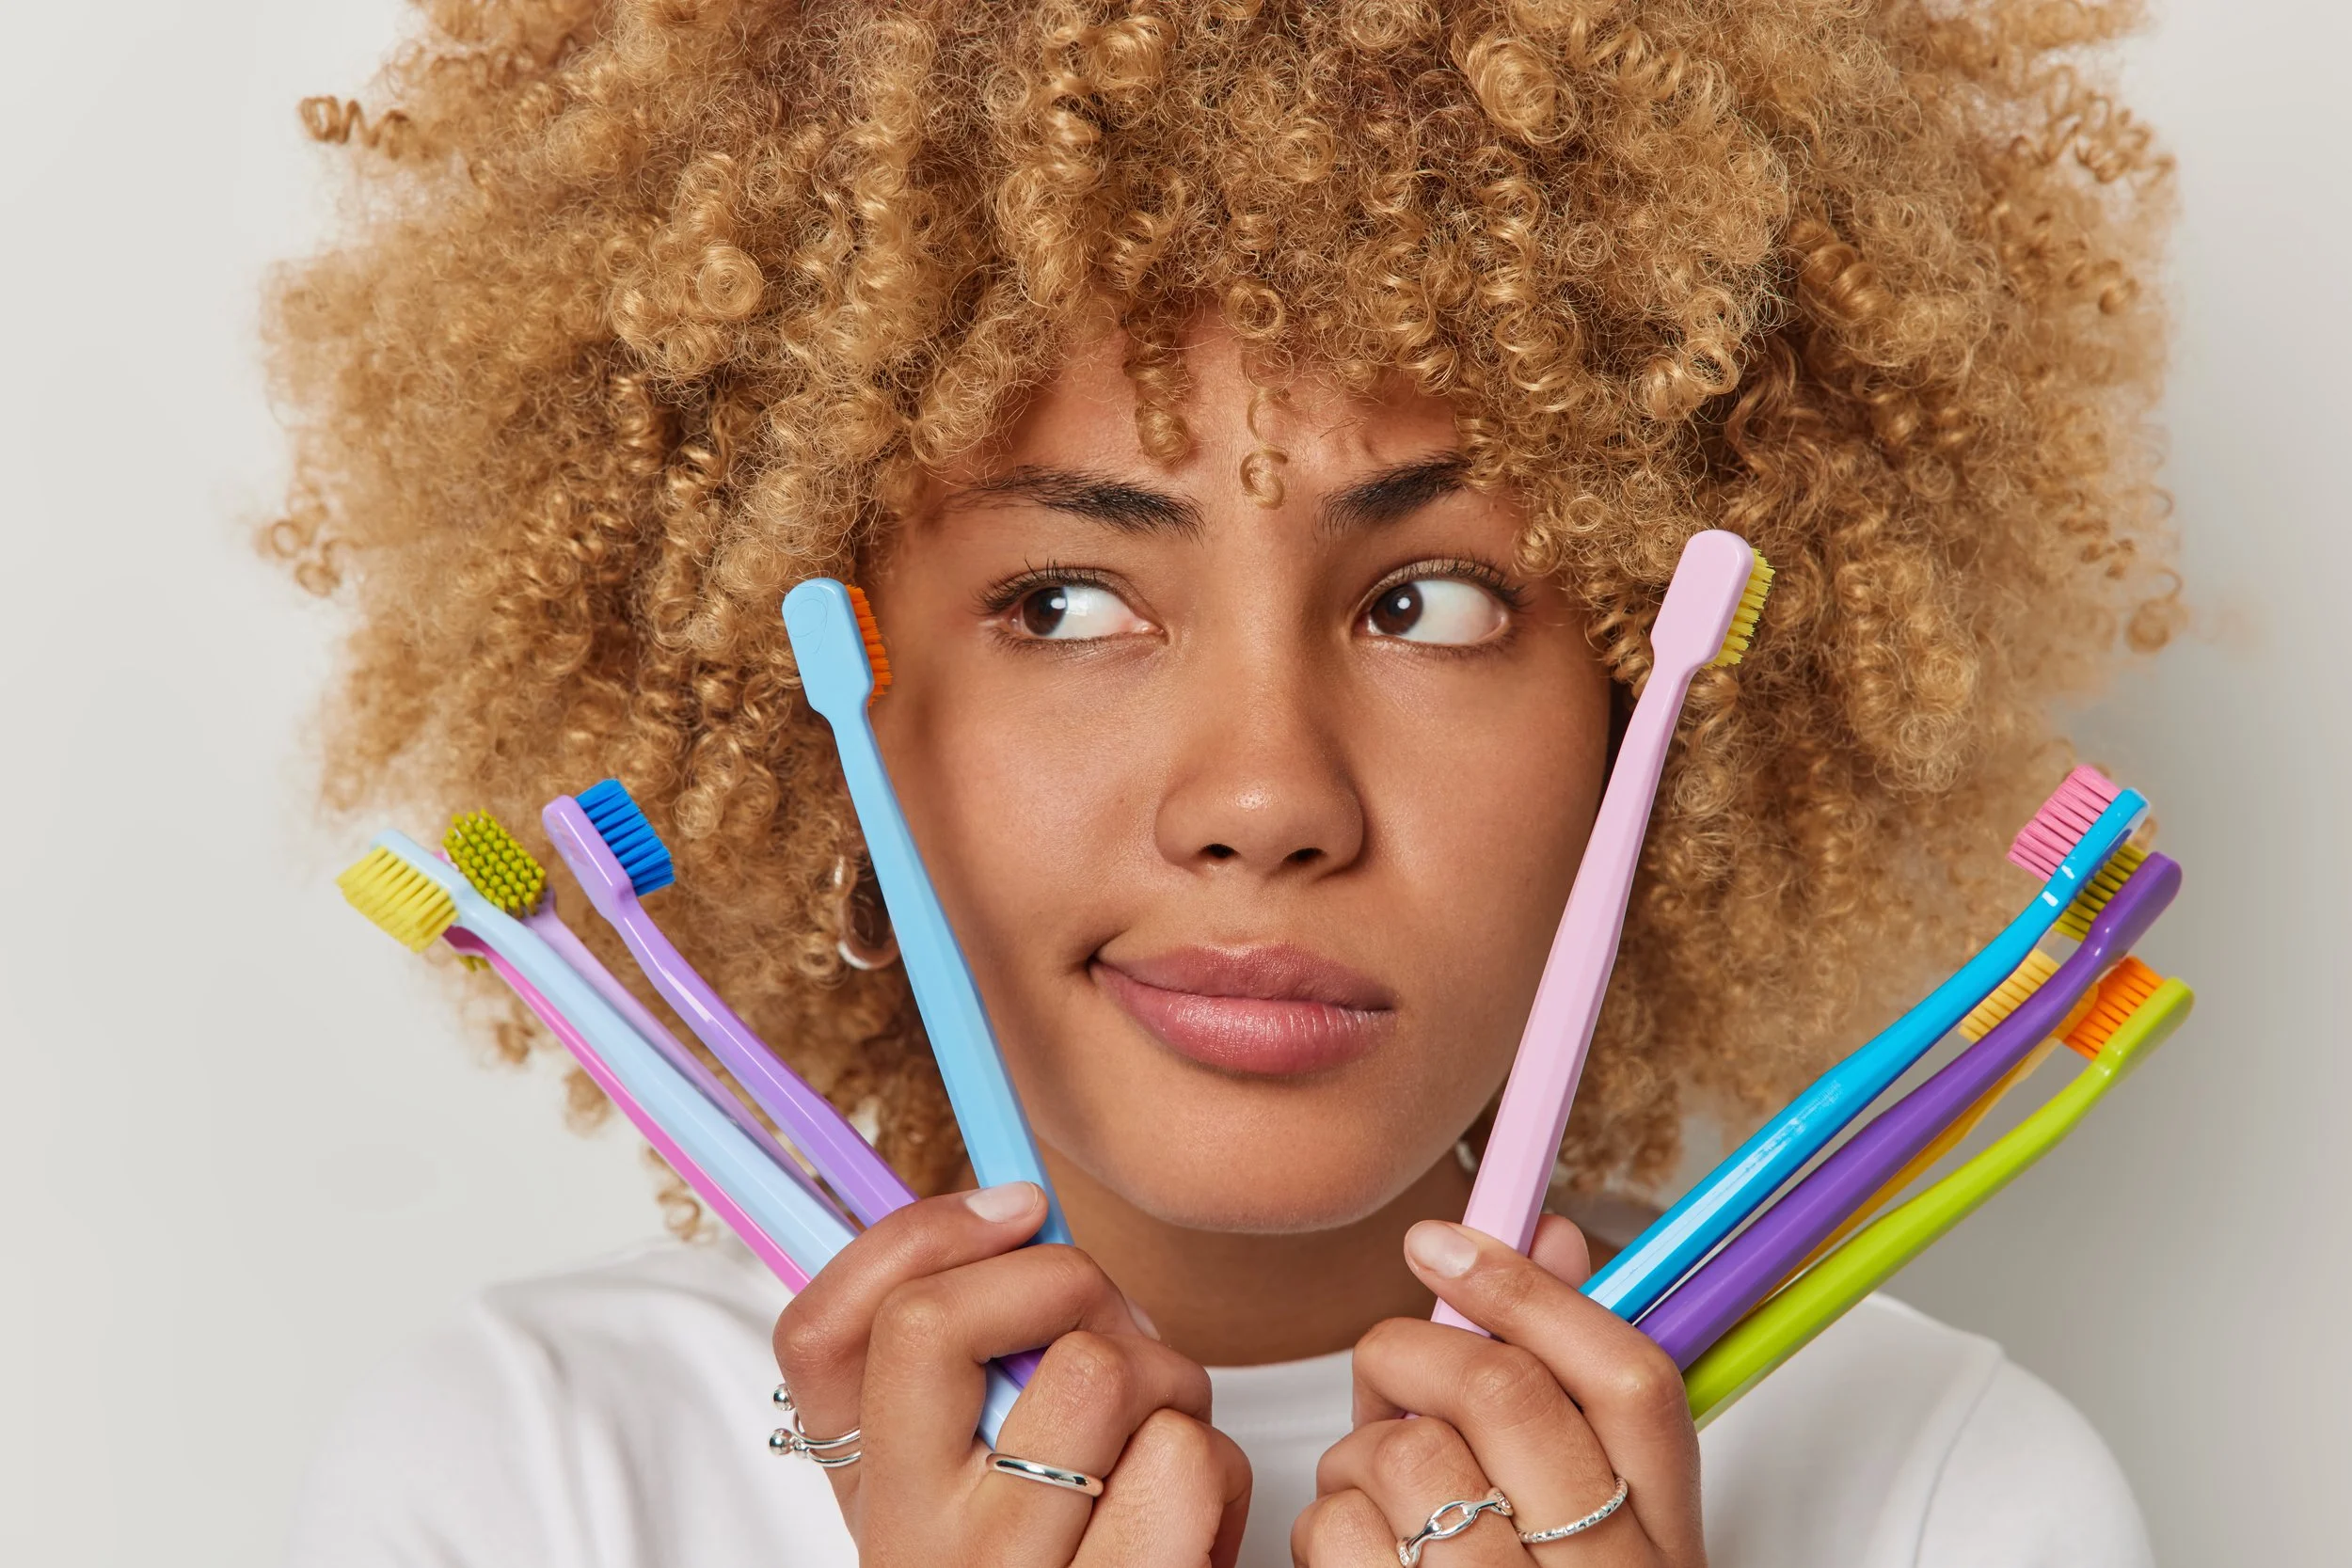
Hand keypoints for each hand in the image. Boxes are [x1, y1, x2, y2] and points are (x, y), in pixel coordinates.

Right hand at [773, 1182, 1252, 1566]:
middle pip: (957, 1323)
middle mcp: (916, 1545)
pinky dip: (1221, 1470)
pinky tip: (1193, 1525)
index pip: (822, 1332)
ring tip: (1162, 1447)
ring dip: (1172, 1386)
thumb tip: (1020, 1215)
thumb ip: (976, 1368)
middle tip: (1119, 1341)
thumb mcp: (982, 1489)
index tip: (1015, 1209)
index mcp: (869, 1496)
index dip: (917, 1233)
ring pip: (1109, 1374)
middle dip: (1077, 1290)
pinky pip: (1191, 1463)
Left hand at [1295, 1215, 1703, 1565]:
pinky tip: (1359, 1551)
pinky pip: (1339, 1535)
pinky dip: (1325, 1524)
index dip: (1527, 1288)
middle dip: (1411, 1354)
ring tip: (1376, 1489)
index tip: (1440, 1243)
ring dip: (1359, 1452)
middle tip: (1388, 1374)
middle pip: (1502, 1395)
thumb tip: (1551, 1232)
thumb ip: (1567, 1386)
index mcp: (1664, 1541)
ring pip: (1404, 1457)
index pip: (1629, 1377)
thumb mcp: (1592, 1522)